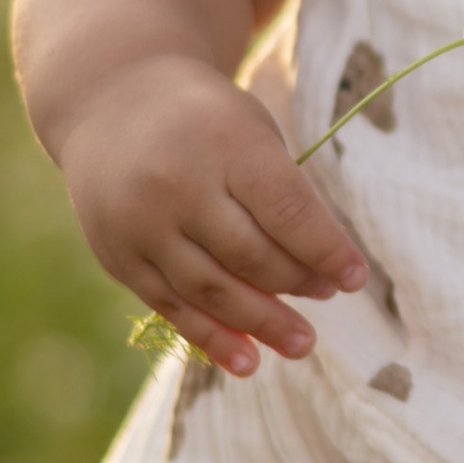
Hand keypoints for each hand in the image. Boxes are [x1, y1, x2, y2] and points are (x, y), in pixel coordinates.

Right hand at [59, 56, 366, 375]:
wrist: (109, 100)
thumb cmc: (204, 120)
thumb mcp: (250, 129)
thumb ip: (283, 191)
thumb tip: (324, 267)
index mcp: (224, 143)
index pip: (287, 210)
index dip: (326, 250)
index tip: (354, 278)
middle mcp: (178, 185)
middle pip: (250, 254)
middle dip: (296, 283)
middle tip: (325, 297)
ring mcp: (141, 224)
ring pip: (211, 289)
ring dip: (262, 323)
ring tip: (302, 344)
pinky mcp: (118, 255)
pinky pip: (171, 306)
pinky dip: (211, 338)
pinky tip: (248, 361)